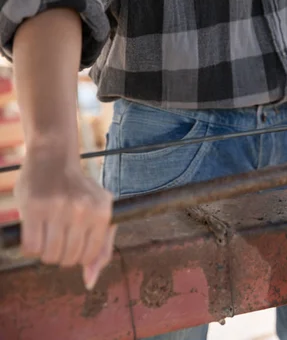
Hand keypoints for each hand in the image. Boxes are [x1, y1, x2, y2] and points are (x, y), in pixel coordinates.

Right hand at [14, 149, 115, 289]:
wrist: (54, 158)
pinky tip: (34, 234)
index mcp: (103, 212)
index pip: (89, 256)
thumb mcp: (99, 214)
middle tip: (57, 240)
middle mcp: (84, 211)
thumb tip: (89, 282)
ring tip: (46, 238)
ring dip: (44, 253)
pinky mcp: (35, 207)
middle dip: (60, 256)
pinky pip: (31, 247)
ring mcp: (60, 208)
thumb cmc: (79, 191)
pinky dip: (29, 248)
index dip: (77, 257)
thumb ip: (101, 248)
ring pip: (49, 256)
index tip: (72, 245)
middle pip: (68, 259)